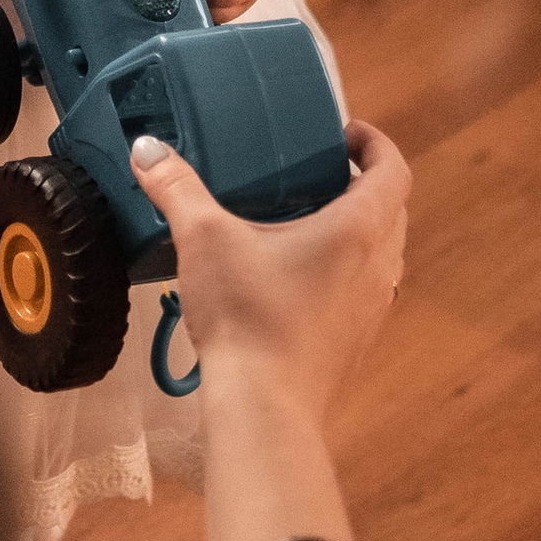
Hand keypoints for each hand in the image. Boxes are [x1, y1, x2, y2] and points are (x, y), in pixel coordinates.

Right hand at [130, 121, 409, 416]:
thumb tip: (147, 149)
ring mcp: (372, 308)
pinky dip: (345, 269)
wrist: (264, 407)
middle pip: (393, 210)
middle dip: (365, 183)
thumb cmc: (247, 317)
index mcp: (359, 230)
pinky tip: (298, 276)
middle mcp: (379, 266)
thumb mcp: (205, 240)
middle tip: (322, 170)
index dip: (376, 143)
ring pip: (382, 253)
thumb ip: (177, 189)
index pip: (393, 170)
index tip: (347, 132)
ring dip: (359, 229)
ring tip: (309, 219)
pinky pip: (364, 290)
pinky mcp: (356, 341)